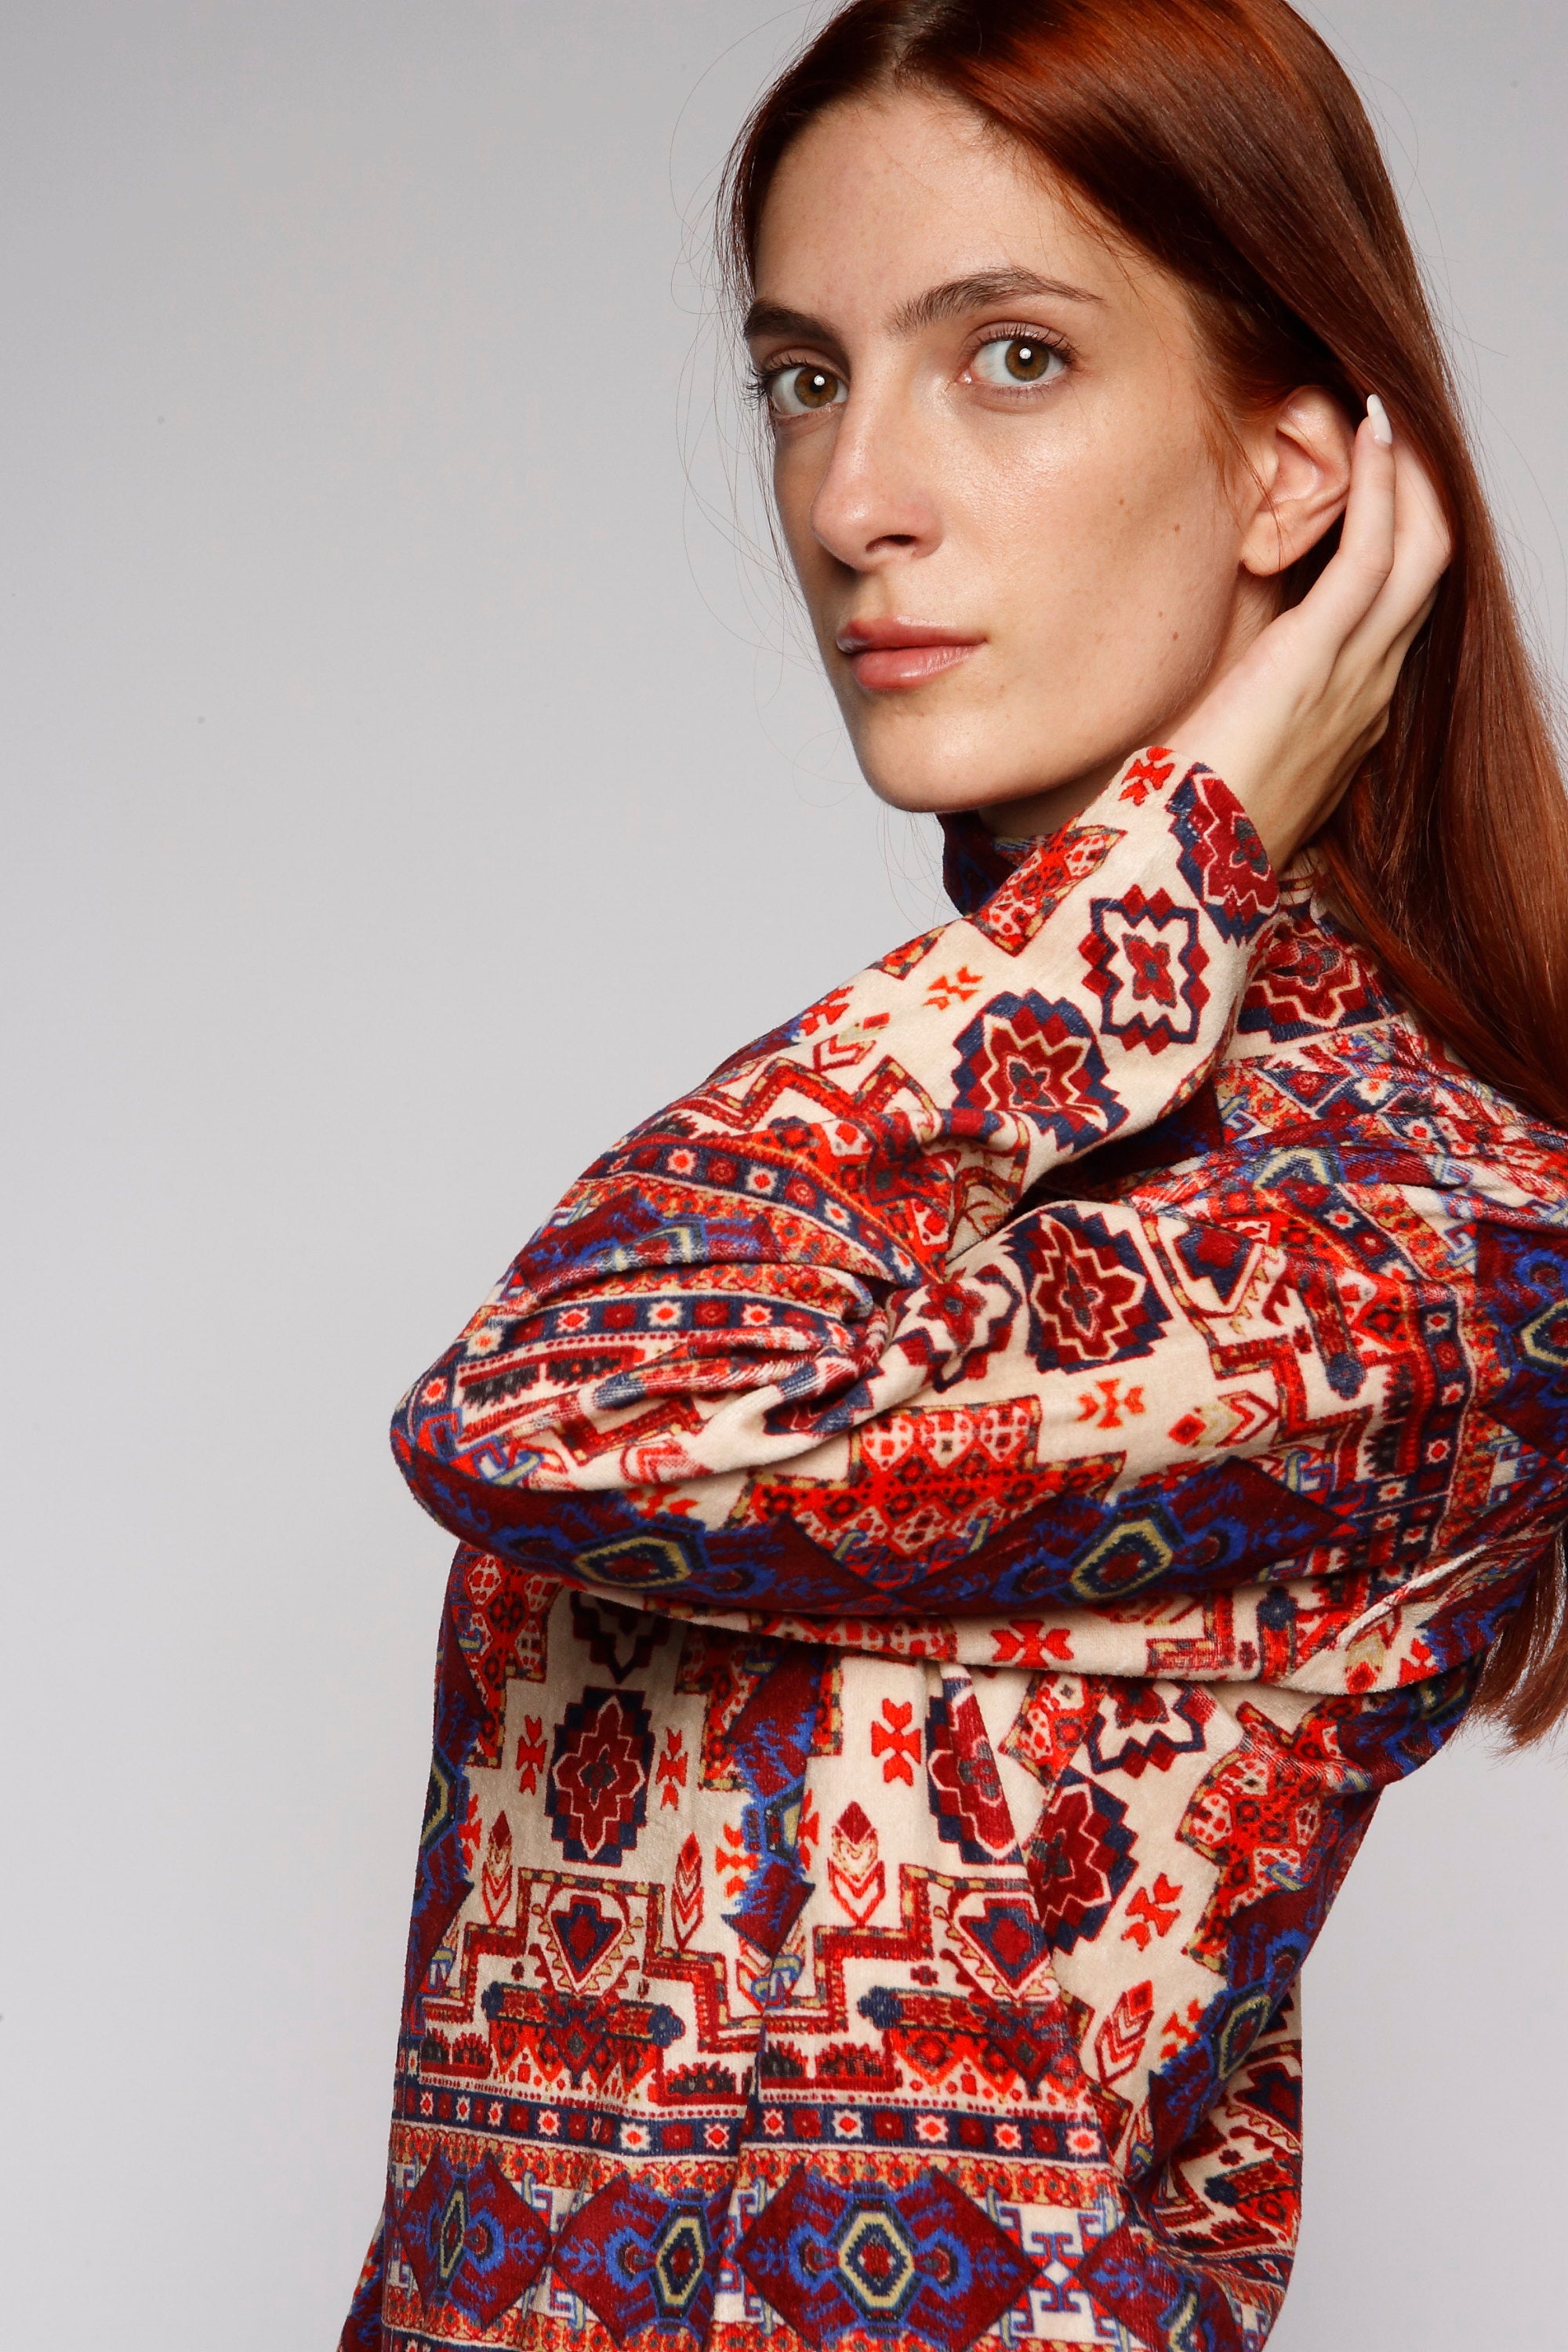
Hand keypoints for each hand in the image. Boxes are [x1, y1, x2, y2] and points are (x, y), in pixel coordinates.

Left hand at [1170, 398, 1452, 872]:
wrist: (1173, 875)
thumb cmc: (1179, 829)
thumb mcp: (1217, 767)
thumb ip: (1227, 728)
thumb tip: (1194, 709)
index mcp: (1344, 724)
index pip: (1391, 620)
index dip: (1393, 549)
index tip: (1369, 495)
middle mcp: (1366, 696)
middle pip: (1425, 575)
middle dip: (1418, 497)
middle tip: (1391, 433)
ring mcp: (1352, 676)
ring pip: (1421, 553)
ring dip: (1411, 476)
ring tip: (1384, 415)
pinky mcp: (1317, 658)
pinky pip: (1375, 552)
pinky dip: (1384, 485)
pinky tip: (1371, 433)